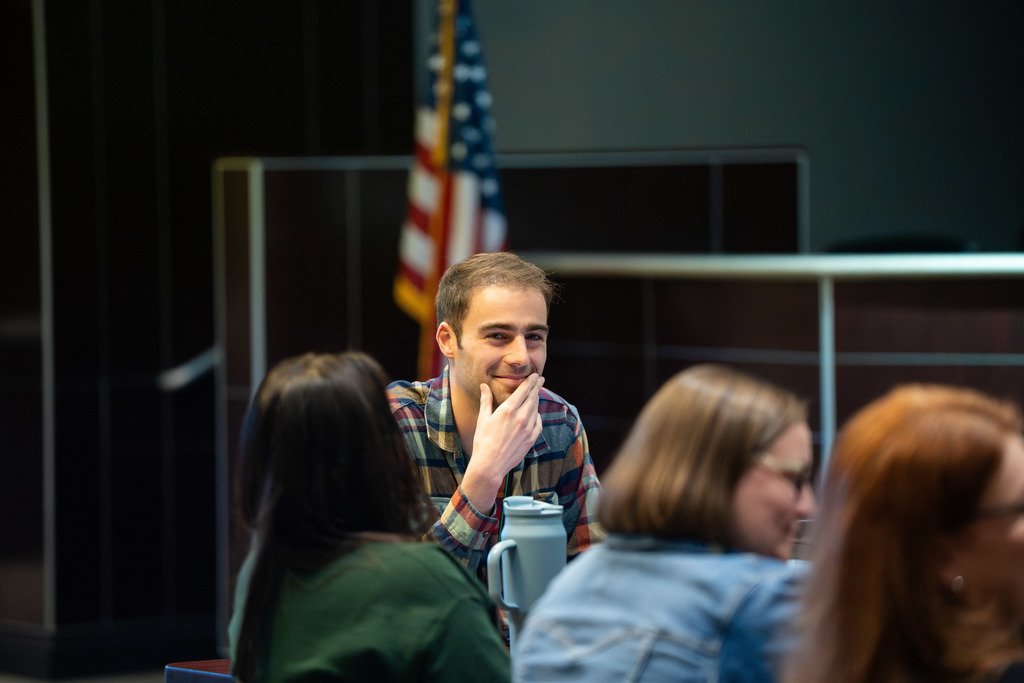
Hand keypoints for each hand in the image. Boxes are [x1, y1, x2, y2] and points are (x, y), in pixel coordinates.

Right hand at [460, 373, 543, 513]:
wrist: (490, 464)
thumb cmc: (483, 441)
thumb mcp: (483, 419)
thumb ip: (486, 400)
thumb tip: (484, 386)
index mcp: (508, 410)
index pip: (523, 390)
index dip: (530, 381)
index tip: (535, 375)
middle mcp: (521, 417)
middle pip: (533, 397)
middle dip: (537, 386)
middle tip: (540, 379)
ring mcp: (528, 428)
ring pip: (536, 409)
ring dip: (537, 399)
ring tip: (537, 394)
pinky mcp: (531, 438)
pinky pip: (538, 423)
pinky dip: (538, 415)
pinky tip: (536, 413)